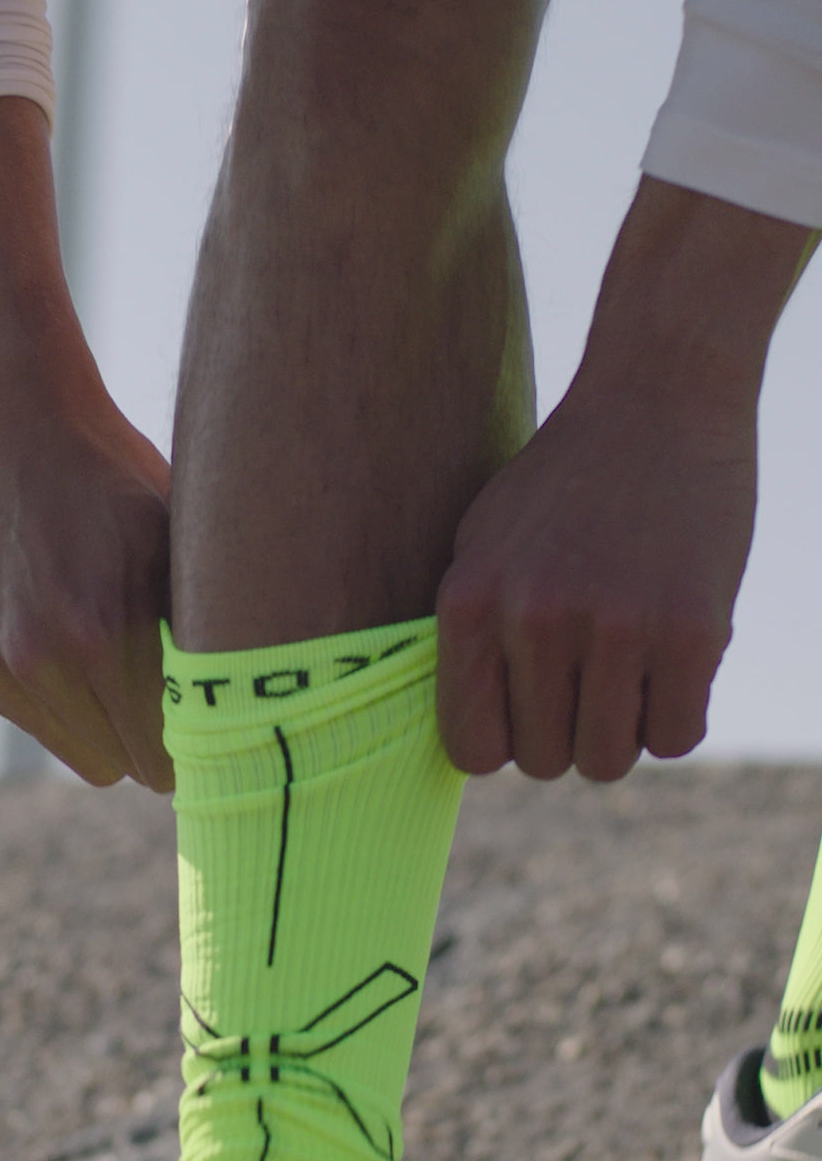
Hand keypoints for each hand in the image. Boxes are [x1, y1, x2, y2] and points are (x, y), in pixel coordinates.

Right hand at [0, 99, 173, 788]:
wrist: (16, 427)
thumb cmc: (123, 484)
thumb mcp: (188, 548)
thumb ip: (215, 636)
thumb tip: (263, 711)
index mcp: (107, 633)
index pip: (165, 760)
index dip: (196, 744)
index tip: (214, 720)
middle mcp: (40, 659)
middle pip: (121, 767)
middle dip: (150, 739)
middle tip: (172, 690)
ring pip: (78, 752)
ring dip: (103, 723)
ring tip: (117, 654)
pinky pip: (33, 720)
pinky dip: (56, 696)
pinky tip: (66, 632)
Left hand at [435, 374, 754, 780]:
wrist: (656, 399)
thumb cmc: (561, 482)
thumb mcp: (481, 545)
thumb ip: (470, 637)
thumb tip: (475, 735)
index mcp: (470, 603)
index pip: (471, 747)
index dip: (505, 743)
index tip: (529, 714)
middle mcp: (532, 619)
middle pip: (544, 761)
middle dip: (567, 734)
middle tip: (589, 680)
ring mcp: (613, 626)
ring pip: (608, 761)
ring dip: (622, 730)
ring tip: (628, 669)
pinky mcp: (691, 629)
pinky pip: (676, 737)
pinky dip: (676, 715)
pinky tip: (671, 663)